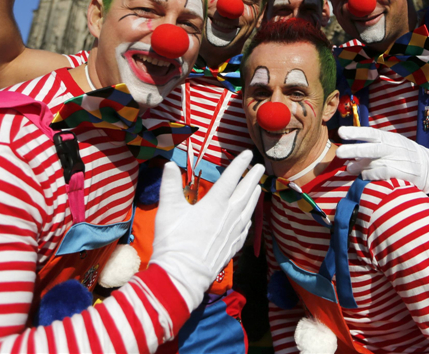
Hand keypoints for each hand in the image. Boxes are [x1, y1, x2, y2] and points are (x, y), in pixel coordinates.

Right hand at [150, 151, 263, 311]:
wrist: (184, 274)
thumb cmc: (175, 241)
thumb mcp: (169, 209)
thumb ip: (170, 185)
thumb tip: (169, 164)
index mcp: (215, 203)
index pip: (230, 178)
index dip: (239, 164)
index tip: (247, 153)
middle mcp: (229, 215)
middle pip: (245, 192)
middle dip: (253, 177)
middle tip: (260, 166)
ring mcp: (234, 232)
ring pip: (249, 209)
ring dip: (254, 196)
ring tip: (259, 188)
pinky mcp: (234, 246)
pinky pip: (246, 228)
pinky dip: (249, 219)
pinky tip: (249, 218)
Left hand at [336, 126, 428, 193]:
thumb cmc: (404, 155)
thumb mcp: (391, 146)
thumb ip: (372, 150)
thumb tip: (349, 158)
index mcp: (389, 138)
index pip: (371, 133)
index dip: (355, 132)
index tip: (340, 132)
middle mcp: (393, 147)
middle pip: (372, 147)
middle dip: (354, 149)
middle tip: (338, 152)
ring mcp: (398, 160)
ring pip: (376, 162)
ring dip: (359, 166)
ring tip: (349, 168)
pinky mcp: (402, 173)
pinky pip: (383, 173)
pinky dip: (371, 175)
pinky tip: (363, 176)